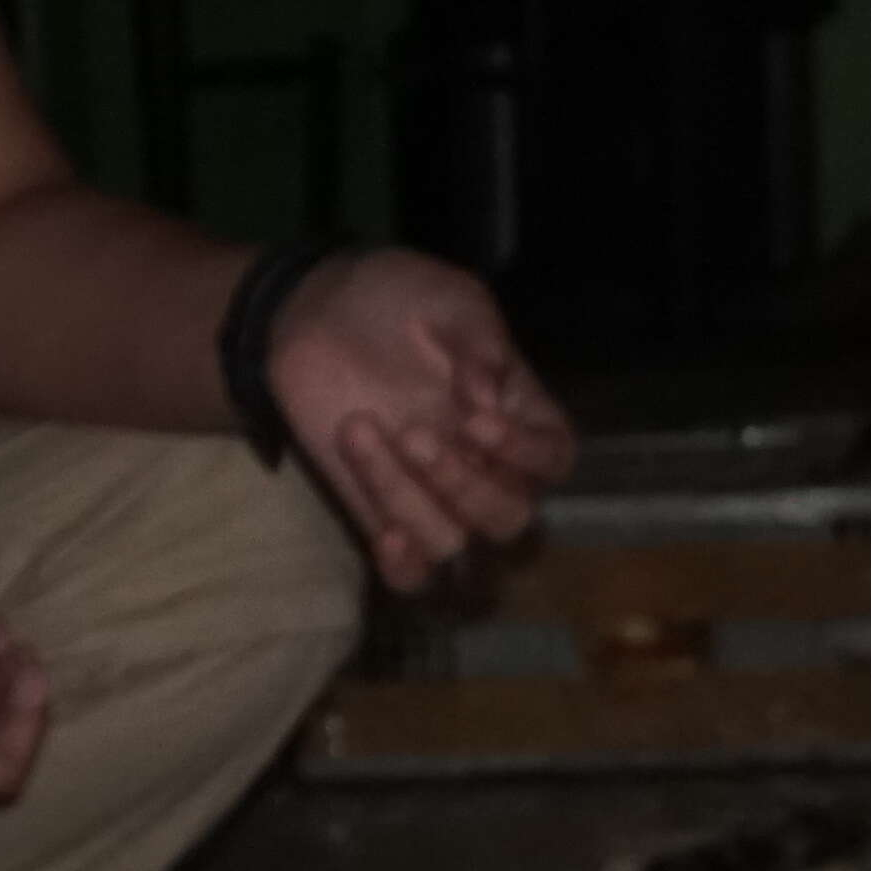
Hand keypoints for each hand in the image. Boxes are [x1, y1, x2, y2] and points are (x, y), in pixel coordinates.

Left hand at [263, 249, 577, 589]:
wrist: (316, 309)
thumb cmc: (397, 298)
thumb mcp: (447, 299)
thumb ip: (478, 343)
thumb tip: (488, 398)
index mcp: (516, 410)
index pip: (554, 457)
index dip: (526, 453)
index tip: (476, 420)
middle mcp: (484, 462)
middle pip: (509, 516)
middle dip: (463, 485)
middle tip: (412, 431)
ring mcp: (432, 493)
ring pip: (453, 542)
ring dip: (409, 500)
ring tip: (360, 431)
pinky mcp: (380, 512)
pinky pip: (411, 573)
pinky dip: (404, 567)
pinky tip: (384, 536)